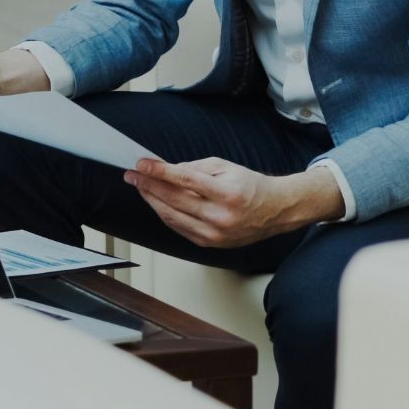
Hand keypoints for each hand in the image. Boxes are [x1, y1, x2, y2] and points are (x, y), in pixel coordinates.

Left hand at [124, 158, 343, 248]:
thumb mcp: (225, 167)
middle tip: (133, 175)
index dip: (159, 172)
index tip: (141, 164)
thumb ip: (193, 168)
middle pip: (174, 200)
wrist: (275, 211)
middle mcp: (221, 217)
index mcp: (227, 195)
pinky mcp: (210, 244)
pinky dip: (165, 214)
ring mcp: (215, 234)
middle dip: (149, 185)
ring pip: (172, 216)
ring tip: (140, 186)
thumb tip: (165, 171)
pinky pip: (179, 228)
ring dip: (151, 200)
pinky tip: (156, 202)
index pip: (184, 181)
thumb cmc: (250, 186)